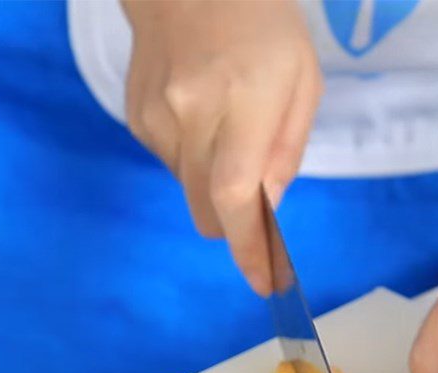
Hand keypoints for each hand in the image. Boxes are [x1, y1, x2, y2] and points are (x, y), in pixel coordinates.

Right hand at [122, 0, 322, 294]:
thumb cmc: (263, 25)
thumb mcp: (302, 82)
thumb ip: (286, 151)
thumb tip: (267, 209)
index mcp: (242, 104)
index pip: (236, 196)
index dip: (249, 248)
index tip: (263, 282)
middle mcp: (190, 116)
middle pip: (209, 210)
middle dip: (235, 222)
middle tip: (257, 199)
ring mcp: (155, 119)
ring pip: (190, 192)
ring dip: (214, 183)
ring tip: (229, 128)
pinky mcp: (135, 118)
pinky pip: (172, 166)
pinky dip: (194, 159)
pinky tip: (202, 117)